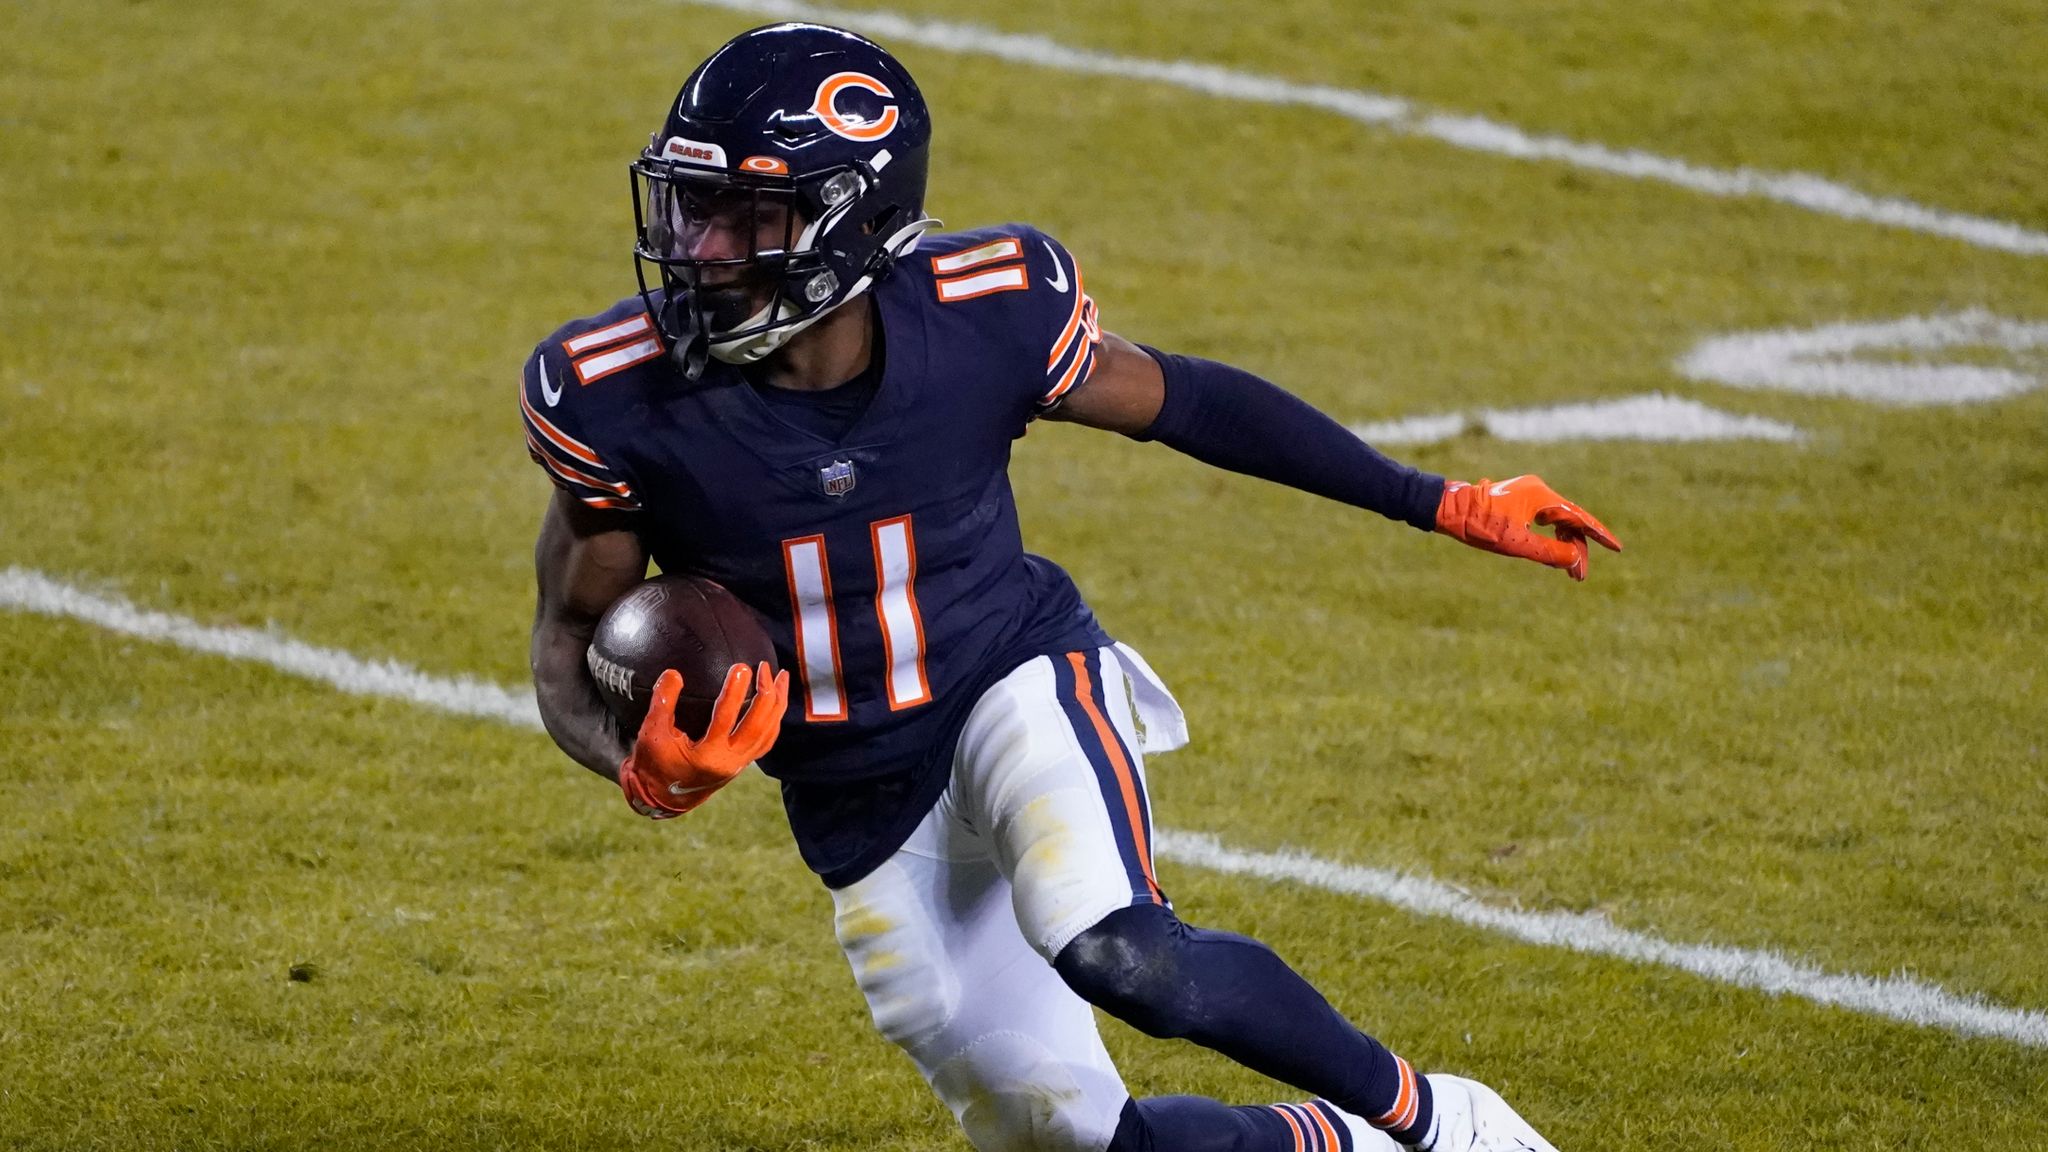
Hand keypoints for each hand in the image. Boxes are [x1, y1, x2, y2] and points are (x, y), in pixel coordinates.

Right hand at [618, 662, 788, 817]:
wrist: (662, 797)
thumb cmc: (653, 764)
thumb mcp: (651, 732)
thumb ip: (662, 702)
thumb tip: (673, 673)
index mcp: (707, 756)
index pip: (725, 719)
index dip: (734, 692)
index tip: (741, 667)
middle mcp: (729, 762)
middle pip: (758, 726)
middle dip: (766, 694)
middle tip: (765, 667)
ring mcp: (739, 764)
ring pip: (768, 732)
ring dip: (777, 704)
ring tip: (781, 677)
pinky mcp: (742, 763)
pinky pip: (766, 740)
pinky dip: (774, 719)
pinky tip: (776, 700)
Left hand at [1435, 475, 1621, 580]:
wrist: (1447, 509)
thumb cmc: (1478, 525)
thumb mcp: (1514, 544)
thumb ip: (1548, 552)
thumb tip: (1575, 559)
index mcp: (1541, 496)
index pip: (1578, 518)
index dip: (1599, 535)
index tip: (1617, 548)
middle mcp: (1539, 491)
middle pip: (1569, 523)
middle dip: (1577, 550)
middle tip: (1579, 577)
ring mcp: (1529, 495)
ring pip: (1557, 523)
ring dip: (1565, 546)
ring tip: (1570, 573)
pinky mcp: (1520, 502)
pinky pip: (1545, 521)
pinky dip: (1552, 538)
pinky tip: (1556, 555)